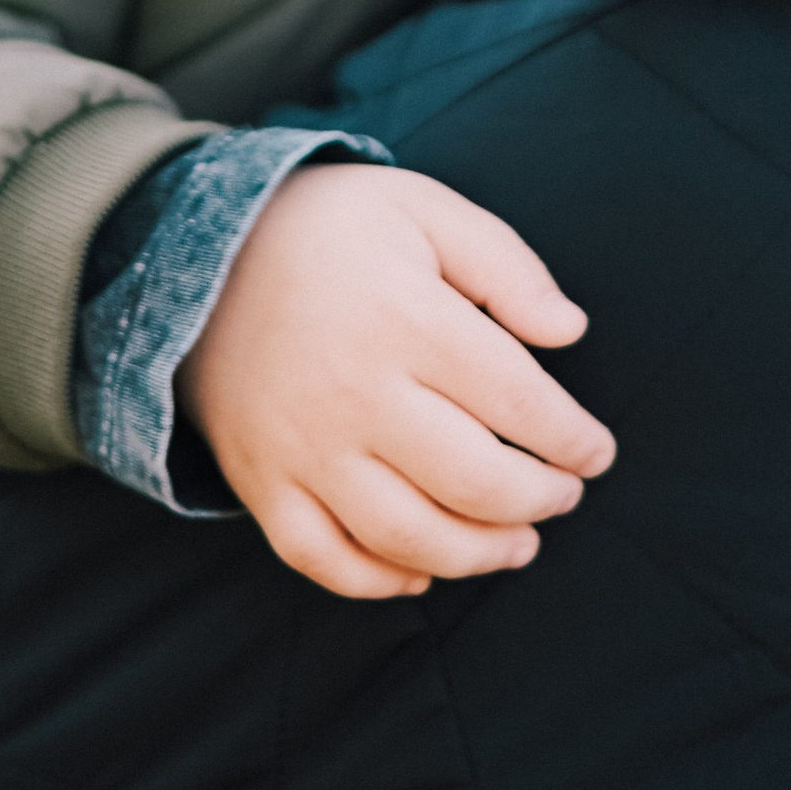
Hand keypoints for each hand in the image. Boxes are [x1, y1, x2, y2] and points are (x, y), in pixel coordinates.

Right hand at [176, 162, 616, 600]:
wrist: (194, 254)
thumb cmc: (331, 229)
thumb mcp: (423, 208)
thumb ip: (507, 265)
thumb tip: (571, 331)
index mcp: (405, 319)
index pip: (517, 401)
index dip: (572, 438)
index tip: (597, 452)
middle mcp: (354, 394)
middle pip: (474, 481)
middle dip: (540, 499)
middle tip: (565, 495)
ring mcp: (303, 447)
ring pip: (409, 536)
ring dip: (478, 554)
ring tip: (519, 544)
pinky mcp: (261, 482)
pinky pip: (323, 559)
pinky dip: (379, 581)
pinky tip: (424, 570)